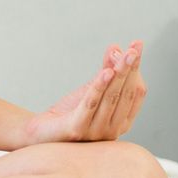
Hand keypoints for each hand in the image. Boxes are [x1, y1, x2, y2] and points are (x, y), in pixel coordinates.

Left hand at [20, 40, 146, 145]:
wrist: (41, 132)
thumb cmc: (70, 112)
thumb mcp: (92, 90)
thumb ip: (106, 71)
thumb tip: (116, 48)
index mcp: (122, 122)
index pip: (137, 92)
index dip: (137, 68)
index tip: (136, 45)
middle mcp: (113, 130)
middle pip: (126, 94)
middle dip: (131, 68)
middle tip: (135, 47)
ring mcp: (96, 132)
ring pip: (111, 97)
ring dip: (119, 74)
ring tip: (124, 54)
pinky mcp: (77, 129)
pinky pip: (91, 104)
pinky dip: (99, 87)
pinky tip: (105, 72)